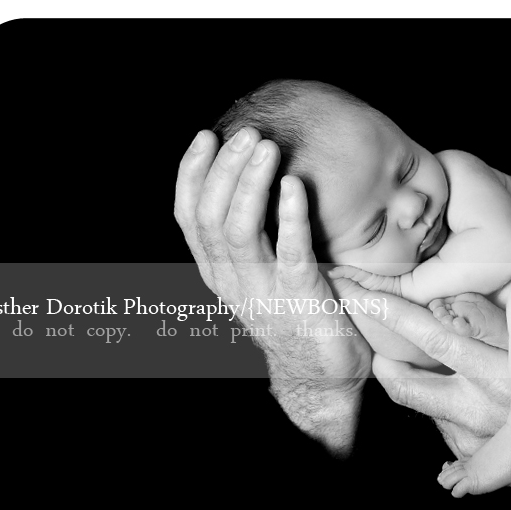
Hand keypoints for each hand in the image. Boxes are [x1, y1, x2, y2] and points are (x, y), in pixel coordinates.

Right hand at [174, 128, 371, 455]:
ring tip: (266, 147)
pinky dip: (289, 217)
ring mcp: (262, 291)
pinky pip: (289, 253)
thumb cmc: (294, 314)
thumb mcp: (258, 274)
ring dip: (250, 184)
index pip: (189, 217)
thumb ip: (249, 237)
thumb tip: (249, 180)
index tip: (206, 136)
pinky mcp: (299, 299)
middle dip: (224, 169)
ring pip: (239, 230)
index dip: (192, 174)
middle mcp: (230, 280)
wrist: (321, 376)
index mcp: (217, 271)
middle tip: (246, 133)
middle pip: (210, 216)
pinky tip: (293, 185)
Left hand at [335, 250, 510, 509]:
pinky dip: (430, 399)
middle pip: (405, 379)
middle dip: (375, 347)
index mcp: (502, 376)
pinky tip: (434, 380)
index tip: (353, 288)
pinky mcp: (473, 458)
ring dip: (400, 375)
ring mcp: (471, 439)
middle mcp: (478, 410)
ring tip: (384, 348)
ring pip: (418, 403)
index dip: (389, 310)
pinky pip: (438, 423)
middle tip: (350, 314)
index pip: (432, 335)